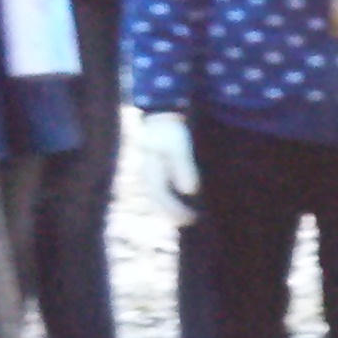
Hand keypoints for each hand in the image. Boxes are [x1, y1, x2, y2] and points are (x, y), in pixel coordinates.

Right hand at [133, 109, 196, 228]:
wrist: (161, 116)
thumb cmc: (171, 131)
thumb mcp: (179, 147)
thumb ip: (184, 168)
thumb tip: (189, 191)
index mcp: (151, 171)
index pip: (161, 198)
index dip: (176, 211)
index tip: (192, 218)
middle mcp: (146, 176)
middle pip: (157, 202)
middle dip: (173, 214)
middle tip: (192, 220)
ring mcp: (148, 174)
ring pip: (156, 199)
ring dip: (170, 210)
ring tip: (188, 217)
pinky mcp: (153, 172)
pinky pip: (159, 192)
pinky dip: (169, 201)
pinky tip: (183, 202)